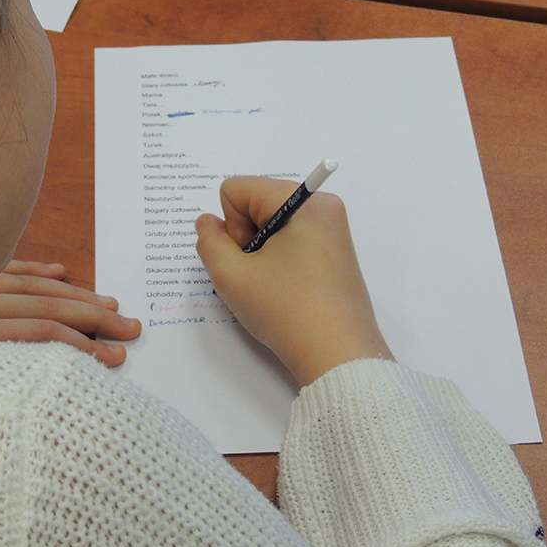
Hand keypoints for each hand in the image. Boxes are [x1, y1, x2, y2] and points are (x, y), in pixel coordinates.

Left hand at [0, 260, 141, 366]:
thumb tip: (4, 383)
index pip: (36, 335)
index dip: (78, 348)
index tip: (112, 359)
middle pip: (45, 308)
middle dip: (92, 320)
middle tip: (130, 330)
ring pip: (31, 285)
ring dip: (75, 294)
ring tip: (110, 303)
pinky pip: (3, 266)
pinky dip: (35, 269)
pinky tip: (60, 269)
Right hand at [195, 176, 393, 386]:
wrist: (339, 356)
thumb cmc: (286, 310)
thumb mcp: (231, 276)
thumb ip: (208, 242)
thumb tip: (207, 223)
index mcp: (302, 200)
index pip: (236, 190)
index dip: (231, 225)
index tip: (249, 258)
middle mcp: (322, 206)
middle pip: (256, 204)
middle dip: (246, 237)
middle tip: (258, 275)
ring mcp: (332, 230)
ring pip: (272, 225)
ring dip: (260, 252)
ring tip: (271, 286)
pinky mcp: (335, 253)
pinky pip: (291, 240)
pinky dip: (278, 260)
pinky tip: (285, 290)